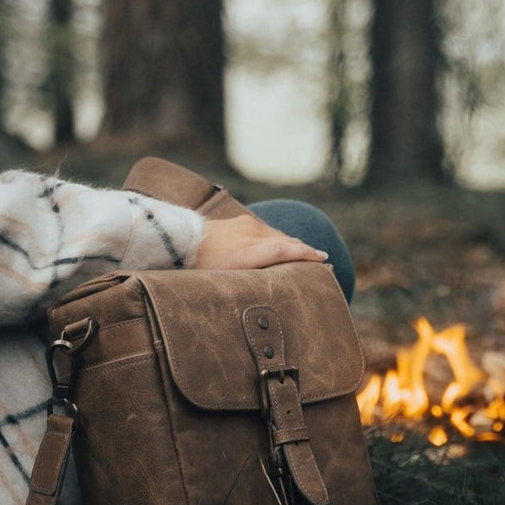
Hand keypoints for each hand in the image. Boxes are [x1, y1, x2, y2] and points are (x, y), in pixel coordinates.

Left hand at [193, 214, 328, 269]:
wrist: (181, 243)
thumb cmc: (202, 267)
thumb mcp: (228, 278)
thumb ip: (254, 277)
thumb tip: (272, 283)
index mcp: (251, 250)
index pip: (287, 248)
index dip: (306, 254)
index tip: (323, 258)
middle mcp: (253, 234)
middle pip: (286, 241)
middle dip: (303, 250)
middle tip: (319, 259)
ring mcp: (248, 225)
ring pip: (278, 235)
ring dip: (291, 244)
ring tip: (303, 254)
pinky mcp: (242, 221)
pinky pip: (267, 231)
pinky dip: (278, 239)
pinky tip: (279, 246)